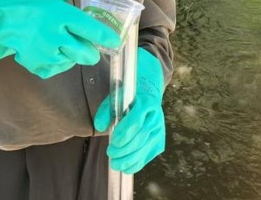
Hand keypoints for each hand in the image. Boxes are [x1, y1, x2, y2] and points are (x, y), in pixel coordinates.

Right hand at [0, 0, 120, 76]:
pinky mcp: (38, 66)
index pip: (92, 30)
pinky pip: (59, 69)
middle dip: (91, 51)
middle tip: (87, 44)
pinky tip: (51, 50)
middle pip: (87, 54)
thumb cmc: (32, 4)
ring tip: (61, 42)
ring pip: (74, 62)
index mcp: (62, 15)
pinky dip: (59, 62)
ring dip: (73, 55)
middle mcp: (55, 36)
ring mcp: (46, 54)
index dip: (107, 38)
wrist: (1, 22)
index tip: (116, 41)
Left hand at [94, 48, 164, 173]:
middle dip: (124, 149)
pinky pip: (148, 156)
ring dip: (129, 159)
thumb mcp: (115, 97)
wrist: (148, 93)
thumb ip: (105, 110)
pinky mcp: (160, 141)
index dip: (124, 134)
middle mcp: (156, 117)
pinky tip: (125, 166)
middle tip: (110, 153)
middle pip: (140, 138)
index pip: (135, 122)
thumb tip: (100, 126)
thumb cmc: (128, 97)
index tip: (112, 142)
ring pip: (144, 149)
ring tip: (115, 163)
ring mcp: (160, 130)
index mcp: (146, 103)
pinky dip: (136, 163)